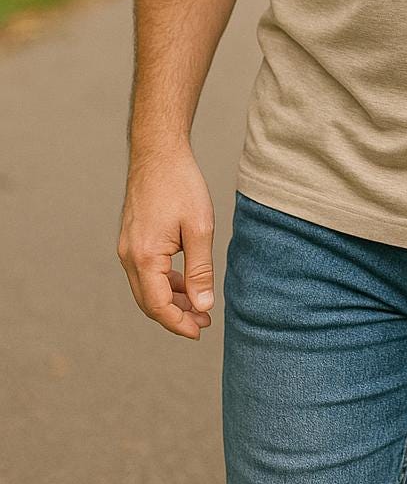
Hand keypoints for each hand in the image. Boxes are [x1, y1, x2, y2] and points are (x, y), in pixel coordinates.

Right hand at [117, 145, 216, 338]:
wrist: (158, 153)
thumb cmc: (181, 184)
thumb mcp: (199, 228)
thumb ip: (200, 270)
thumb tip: (202, 305)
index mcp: (144, 257)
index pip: (158, 306)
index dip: (179, 323)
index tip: (200, 331)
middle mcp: (129, 256)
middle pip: (149, 302)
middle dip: (175, 316)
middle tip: (203, 322)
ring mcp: (127, 247)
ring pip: (146, 288)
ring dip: (170, 301)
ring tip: (198, 306)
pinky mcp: (132, 239)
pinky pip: (145, 272)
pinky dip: (164, 283)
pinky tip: (185, 283)